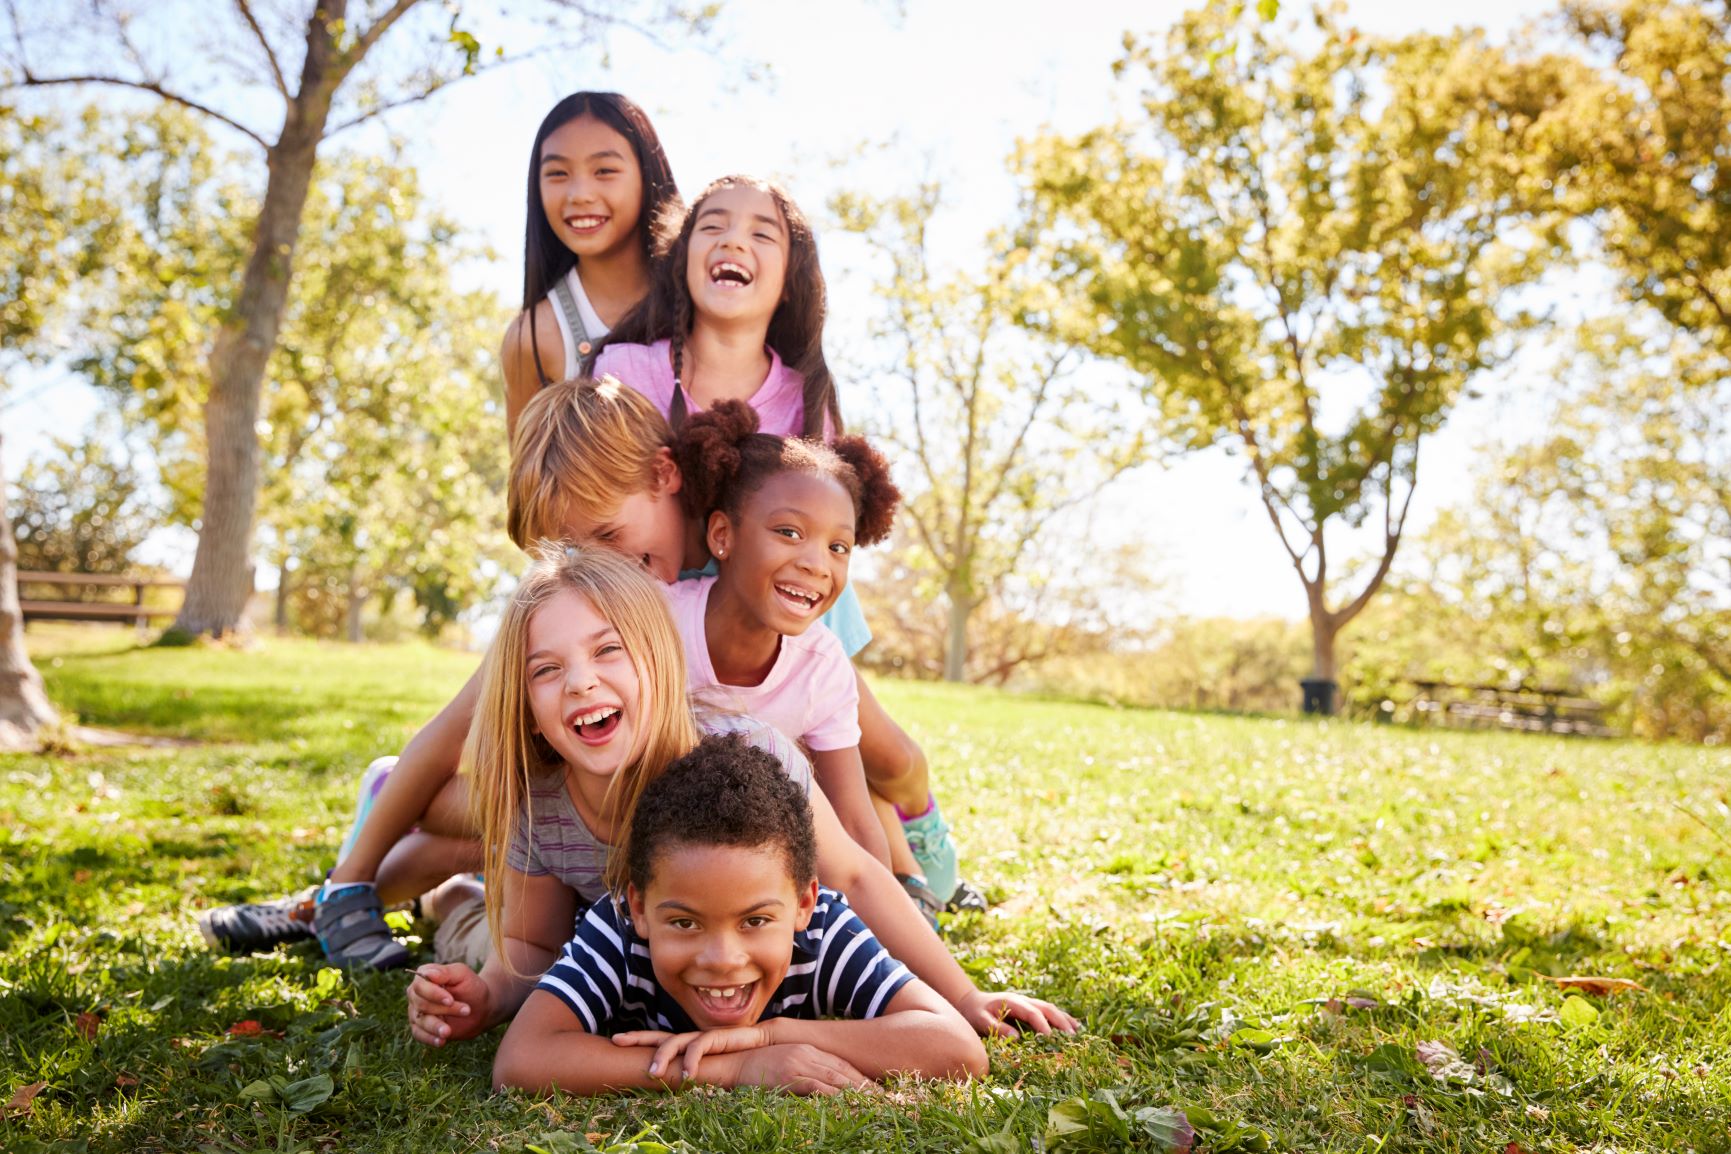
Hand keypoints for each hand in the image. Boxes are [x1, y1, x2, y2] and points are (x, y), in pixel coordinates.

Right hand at [408, 962, 491, 1046]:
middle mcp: (415, 994)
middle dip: (444, 1009)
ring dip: (436, 1026)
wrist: (481, 1008)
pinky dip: (429, 1039)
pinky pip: (419, 1035)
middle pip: (421, 1004)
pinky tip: (441, 1041)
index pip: (420, 986)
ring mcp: (416, 1012)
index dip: (433, 994)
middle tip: (466, 1010)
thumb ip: (445, 972)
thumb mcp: (462, 975)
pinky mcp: (420, 1028)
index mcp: (423, 977)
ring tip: (448, 1031)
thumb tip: (427, 973)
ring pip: (421, 1021)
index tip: (450, 1000)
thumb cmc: (471, 988)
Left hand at [612, 1024, 774, 1081]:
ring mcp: (701, 1037)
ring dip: (662, 1057)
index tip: (616, 1040)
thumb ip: (692, 1076)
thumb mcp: (708, 1070)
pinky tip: (686, 1076)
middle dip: (637, 1037)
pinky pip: (698, 1047)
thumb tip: (672, 1089)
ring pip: (674, 1041)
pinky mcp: (715, 1037)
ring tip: (653, 1075)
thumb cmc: (734, 1060)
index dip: (638, 1040)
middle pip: (659, 1036)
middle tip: (617, 1040)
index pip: (657, 1042)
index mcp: (685, 1046)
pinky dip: (690, 1061)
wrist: (760, 1045)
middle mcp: (690, 1039)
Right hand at [729, 1043, 872, 1095]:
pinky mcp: (790, 1075)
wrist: (731, 1065)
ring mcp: (798, 1063)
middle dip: (864, 1085)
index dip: (859, 1077)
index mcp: (806, 1049)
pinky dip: (834, 1097)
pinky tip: (847, 1106)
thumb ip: (802, 1073)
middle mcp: (806, 1053)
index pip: (840, 1064)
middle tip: (882, 1099)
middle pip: (843, 1070)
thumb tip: (820, 1090)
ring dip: (855, 1092)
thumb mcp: (783, 1067)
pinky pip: (818, 1087)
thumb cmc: (754, 1070)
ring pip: (835, 1078)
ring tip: (872, 1105)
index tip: (875, 1089)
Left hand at [958, 990, 1079, 1037]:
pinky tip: (1073, 1026)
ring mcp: (1028, 1002)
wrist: (971, 1001)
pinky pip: (1048, 1011)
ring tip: (1077, 1033)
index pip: (1032, 1012)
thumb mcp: (981, 1021)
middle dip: (1059, 1022)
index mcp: (1013, 1002)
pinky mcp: (1029, 1008)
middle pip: (1046, 1008)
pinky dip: (1061, 1018)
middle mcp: (1023, 1000)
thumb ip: (997, 1028)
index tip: (1050, 1038)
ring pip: (1050, 1009)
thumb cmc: (974, 1013)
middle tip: (1071, 1037)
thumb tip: (1017, 1037)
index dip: (1042, 1025)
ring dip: (1064, 1019)